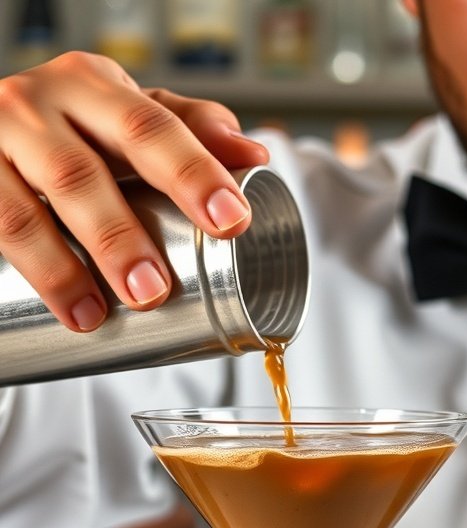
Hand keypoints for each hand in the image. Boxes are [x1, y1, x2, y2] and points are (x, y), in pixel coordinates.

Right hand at [0, 51, 268, 331]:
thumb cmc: (76, 126)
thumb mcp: (129, 117)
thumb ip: (189, 131)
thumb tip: (255, 156)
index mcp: (92, 86)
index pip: (148, 125)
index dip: (191, 172)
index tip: (231, 219)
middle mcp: (37, 105)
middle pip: (79, 173)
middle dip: (119, 234)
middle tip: (153, 288)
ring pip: (22, 209)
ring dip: (60, 267)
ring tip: (95, 314)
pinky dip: (26, 268)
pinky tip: (55, 306)